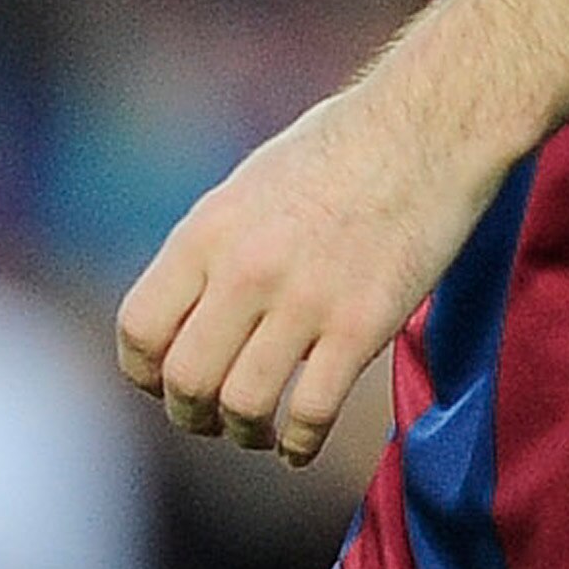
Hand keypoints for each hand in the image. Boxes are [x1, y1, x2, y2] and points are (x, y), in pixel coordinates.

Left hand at [114, 68, 500, 466]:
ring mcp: (305, 299)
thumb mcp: (253, 182)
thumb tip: (191, 313)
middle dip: (191, 414)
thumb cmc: (345, 145)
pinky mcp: (362, 326)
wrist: (430, 124)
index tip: (166, 382)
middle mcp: (247, 267)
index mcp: (211, 227)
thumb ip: (217, 248)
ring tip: (260, 430)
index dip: (144, 372)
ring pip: (242, 408)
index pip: (139, 329)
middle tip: (213, 416)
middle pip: (184, 382)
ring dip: (245, 433)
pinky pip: (310, 415)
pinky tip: (301, 440)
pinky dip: (299, 445)